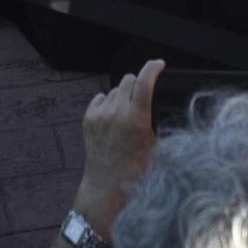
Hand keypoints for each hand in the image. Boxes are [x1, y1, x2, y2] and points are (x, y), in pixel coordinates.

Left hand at [72, 59, 163, 231]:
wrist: (107, 183)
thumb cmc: (135, 168)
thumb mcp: (154, 144)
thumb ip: (150, 119)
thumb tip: (150, 101)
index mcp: (137, 119)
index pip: (144, 82)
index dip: (152, 68)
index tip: (158, 64)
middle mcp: (117, 113)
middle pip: (129, 80)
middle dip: (138, 84)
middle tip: (141, 97)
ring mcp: (100, 114)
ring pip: (115, 89)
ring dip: (123, 95)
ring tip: (126, 115)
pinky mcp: (88, 117)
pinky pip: (100, 97)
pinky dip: (108, 102)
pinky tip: (112, 118)